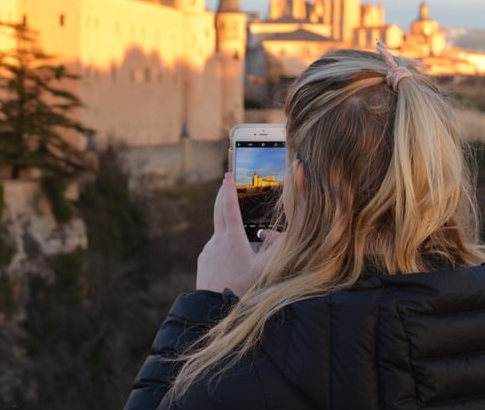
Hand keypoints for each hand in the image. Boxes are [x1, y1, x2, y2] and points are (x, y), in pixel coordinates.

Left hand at [195, 173, 282, 296]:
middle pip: (218, 210)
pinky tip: (232, 257)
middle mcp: (217, 241)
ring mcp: (208, 251)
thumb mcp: (265, 270)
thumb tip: (280, 233)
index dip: (229, 189)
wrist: (214, 309)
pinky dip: (223, 243)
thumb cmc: (243, 290)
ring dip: (226, 224)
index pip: (229, 206)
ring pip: (219, 231)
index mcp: (232, 239)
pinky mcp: (204, 261)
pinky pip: (215, 247)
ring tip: (238, 226)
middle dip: (223, 193)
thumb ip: (276, 249)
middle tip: (226, 180)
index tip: (229, 175)